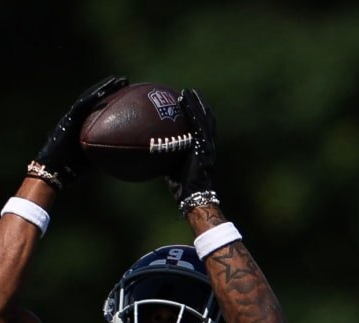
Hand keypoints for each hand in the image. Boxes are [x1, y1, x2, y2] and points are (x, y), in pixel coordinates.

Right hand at [30, 75, 127, 187]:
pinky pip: (81, 106)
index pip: (98, 107)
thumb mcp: (93, 158)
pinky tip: (104, 91)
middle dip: (109, 88)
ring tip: (117, 80)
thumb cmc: (71, 170)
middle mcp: (77, 118)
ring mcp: (71, 118)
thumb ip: (105, 151)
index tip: (126, 90)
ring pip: (88, 98)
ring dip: (102, 88)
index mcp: (82, 125)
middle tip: (125, 80)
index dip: (110, 97)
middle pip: (94, 98)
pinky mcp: (67, 120)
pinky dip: (92, 98)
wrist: (53, 172)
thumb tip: (124, 153)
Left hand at [167, 88, 218, 211]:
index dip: (198, 115)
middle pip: (206, 119)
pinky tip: (183, 102)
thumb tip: (151, 152)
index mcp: (202, 149)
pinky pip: (197, 124)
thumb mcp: (173, 168)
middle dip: (199, 105)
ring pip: (204, 118)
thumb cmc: (181, 186)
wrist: (193, 195)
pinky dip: (192, 112)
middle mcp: (207, 144)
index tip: (189, 105)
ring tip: (188, 92)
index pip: (202, 129)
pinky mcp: (203, 145)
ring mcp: (206, 144)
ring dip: (196, 104)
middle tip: (190, 92)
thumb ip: (167, 157)